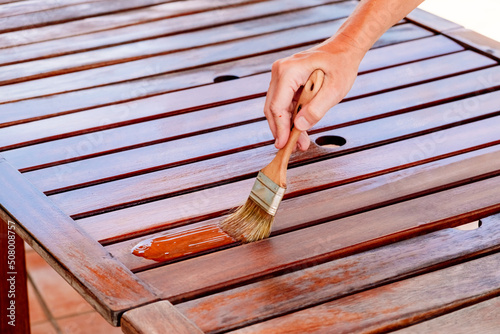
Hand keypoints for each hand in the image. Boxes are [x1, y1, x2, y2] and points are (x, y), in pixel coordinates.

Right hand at [264, 34, 364, 150]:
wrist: (344, 49)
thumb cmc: (341, 65)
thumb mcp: (335, 90)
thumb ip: (316, 109)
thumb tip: (299, 126)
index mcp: (289, 71)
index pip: (277, 106)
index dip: (280, 128)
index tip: (284, 145)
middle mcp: (280, 71)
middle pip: (272, 108)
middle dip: (282, 130)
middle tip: (293, 147)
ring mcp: (281, 75)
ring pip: (277, 107)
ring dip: (286, 126)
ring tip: (300, 142)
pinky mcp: (285, 81)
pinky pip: (284, 103)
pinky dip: (290, 117)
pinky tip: (300, 129)